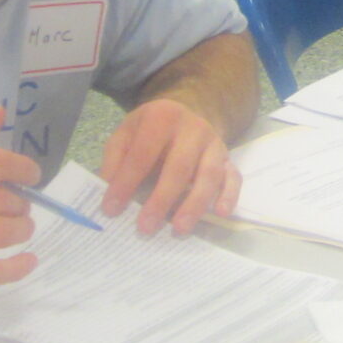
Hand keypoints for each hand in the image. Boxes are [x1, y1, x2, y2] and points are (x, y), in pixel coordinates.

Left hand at [100, 96, 239, 236]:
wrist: (184, 113)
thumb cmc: (150, 130)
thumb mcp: (126, 134)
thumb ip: (115, 160)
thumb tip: (109, 193)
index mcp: (162, 117)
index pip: (143, 153)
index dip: (126, 182)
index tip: (111, 209)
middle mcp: (193, 128)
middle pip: (179, 167)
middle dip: (161, 199)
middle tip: (145, 227)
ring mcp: (214, 143)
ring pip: (209, 175)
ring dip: (194, 204)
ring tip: (179, 229)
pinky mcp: (228, 158)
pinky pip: (233, 178)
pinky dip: (229, 196)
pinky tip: (220, 214)